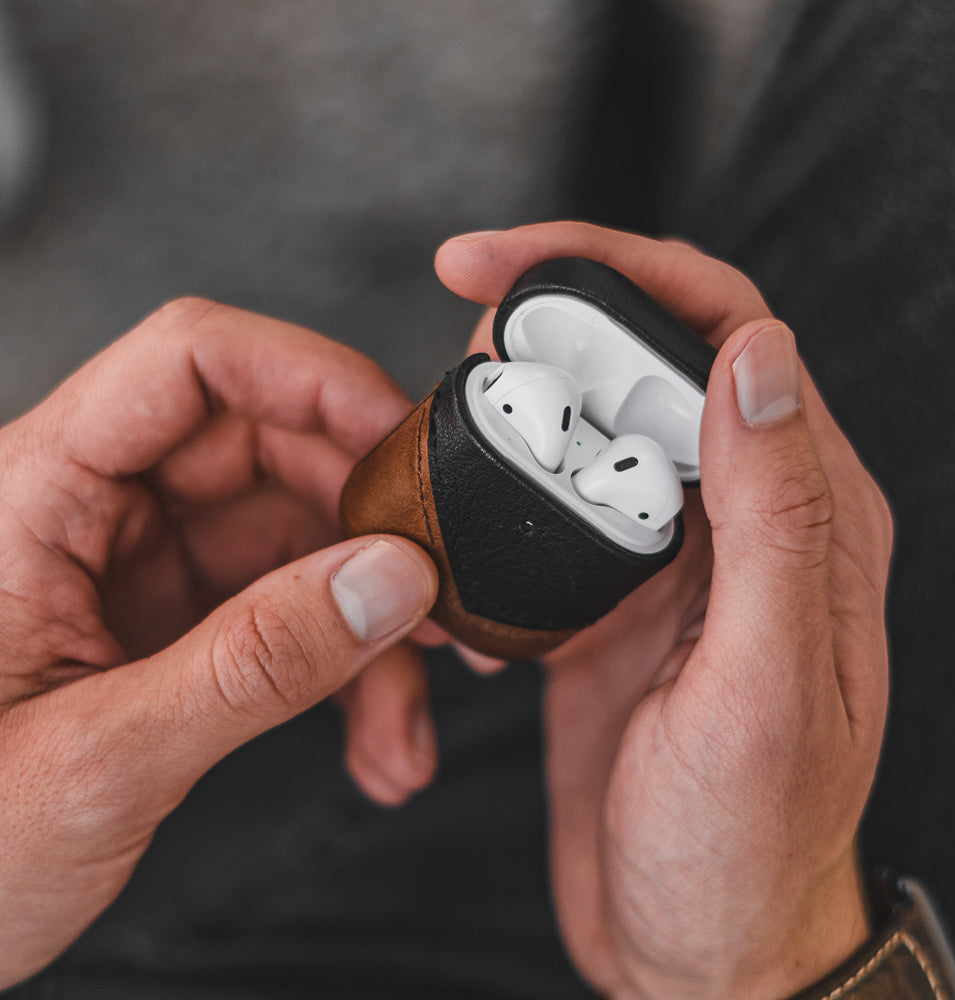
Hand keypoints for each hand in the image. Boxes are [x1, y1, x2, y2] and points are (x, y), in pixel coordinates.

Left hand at [0, 299, 437, 987]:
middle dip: (372, 532)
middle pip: (272, 452)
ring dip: (372, 630)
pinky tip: (374, 736)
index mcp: (38, 494)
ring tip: (404, 719)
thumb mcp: (99, 760)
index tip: (402, 436)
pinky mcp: (177, 624)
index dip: (310, 376)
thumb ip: (255, 664)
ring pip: (300, 543)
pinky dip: (349, 671)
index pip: (191, 362)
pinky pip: (292, 611)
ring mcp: (141, 568)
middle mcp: (97, 511)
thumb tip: (391, 581)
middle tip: (437, 600)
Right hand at [434, 224, 891, 999]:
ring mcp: (671, 557)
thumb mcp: (768, 688)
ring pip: (592, 428)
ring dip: (519, 402)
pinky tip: (462, 519)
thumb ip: (776, 518)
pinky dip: (499, 495)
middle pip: (648, 361)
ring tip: (448, 414)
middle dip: (552, 320)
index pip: (725, 333)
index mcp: (804, 515)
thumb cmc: (746, 844)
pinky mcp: (612, 599)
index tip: (506, 264)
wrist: (700, 944)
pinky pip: (553, 510)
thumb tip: (757, 358)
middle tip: (466, 331)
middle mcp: (742, 519)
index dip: (621, 269)